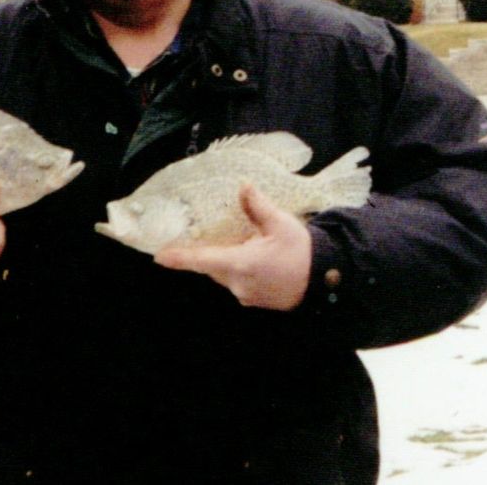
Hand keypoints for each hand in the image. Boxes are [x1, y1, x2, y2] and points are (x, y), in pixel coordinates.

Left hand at [154, 184, 311, 310]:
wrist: (326, 282)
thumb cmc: (304, 252)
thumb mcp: (281, 224)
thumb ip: (258, 206)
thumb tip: (243, 186)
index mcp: (241, 264)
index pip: (202, 260)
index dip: (179, 258)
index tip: (159, 256)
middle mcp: (238, 283)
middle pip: (211, 265)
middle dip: (205, 250)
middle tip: (197, 232)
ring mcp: (245, 294)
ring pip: (223, 273)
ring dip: (223, 257)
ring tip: (235, 239)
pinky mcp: (253, 299)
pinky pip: (235, 280)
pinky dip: (235, 267)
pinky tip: (249, 253)